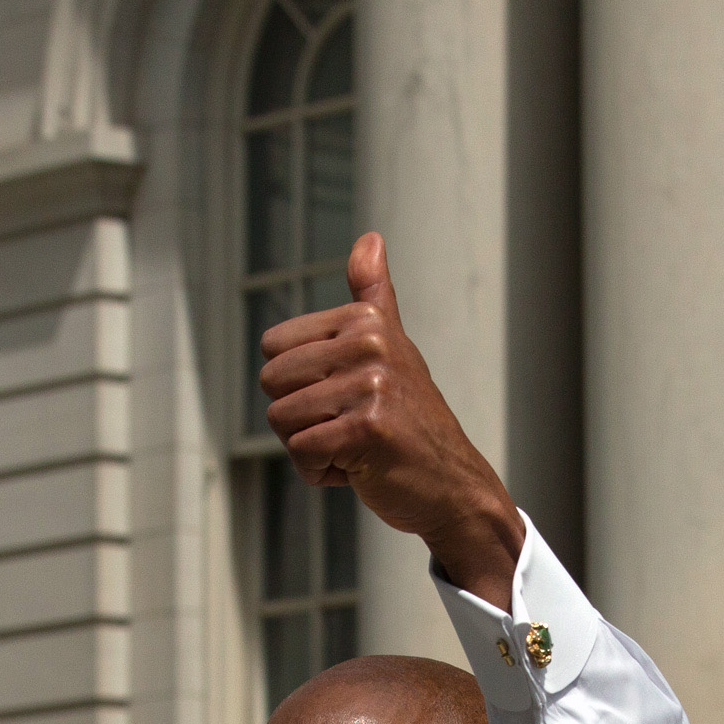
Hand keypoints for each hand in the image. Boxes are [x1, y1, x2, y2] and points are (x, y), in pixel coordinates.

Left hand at [260, 233, 524, 607]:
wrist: (452, 485)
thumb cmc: (412, 421)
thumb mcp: (393, 348)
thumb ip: (374, 296)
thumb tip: (369, 238)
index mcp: (366, 319)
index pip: (273, 348)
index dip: (297, 384)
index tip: (343, 398)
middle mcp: (369, 343)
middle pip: (271, 383)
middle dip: (298, 418)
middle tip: (347, 427)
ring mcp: (370, 385)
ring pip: (282, 420)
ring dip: (310, 448)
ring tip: (356, 448)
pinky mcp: (367, 428)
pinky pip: (302, 453)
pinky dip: (321, 473)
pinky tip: (358, 470)